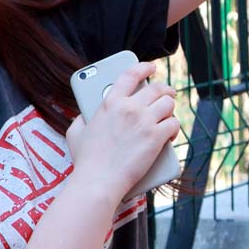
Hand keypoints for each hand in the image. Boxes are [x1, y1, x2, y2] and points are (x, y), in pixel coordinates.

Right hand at [65, 62, 179, 201]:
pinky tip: (170, 134)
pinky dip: (173, 128)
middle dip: (165, 90)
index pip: (130, 75)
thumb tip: (84, 115)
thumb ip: (81, 119)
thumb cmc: (86, 162)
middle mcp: (129, 107)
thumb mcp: (75, 133)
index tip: (151, 67)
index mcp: (110, 103)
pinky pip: (173, 123)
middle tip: (167, 95)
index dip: (143, 67)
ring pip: (168, 104)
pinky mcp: (155, 136)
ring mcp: (144, 120)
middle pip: (156, 89)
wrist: (98, 181)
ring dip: (169, 110)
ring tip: (167, 116)